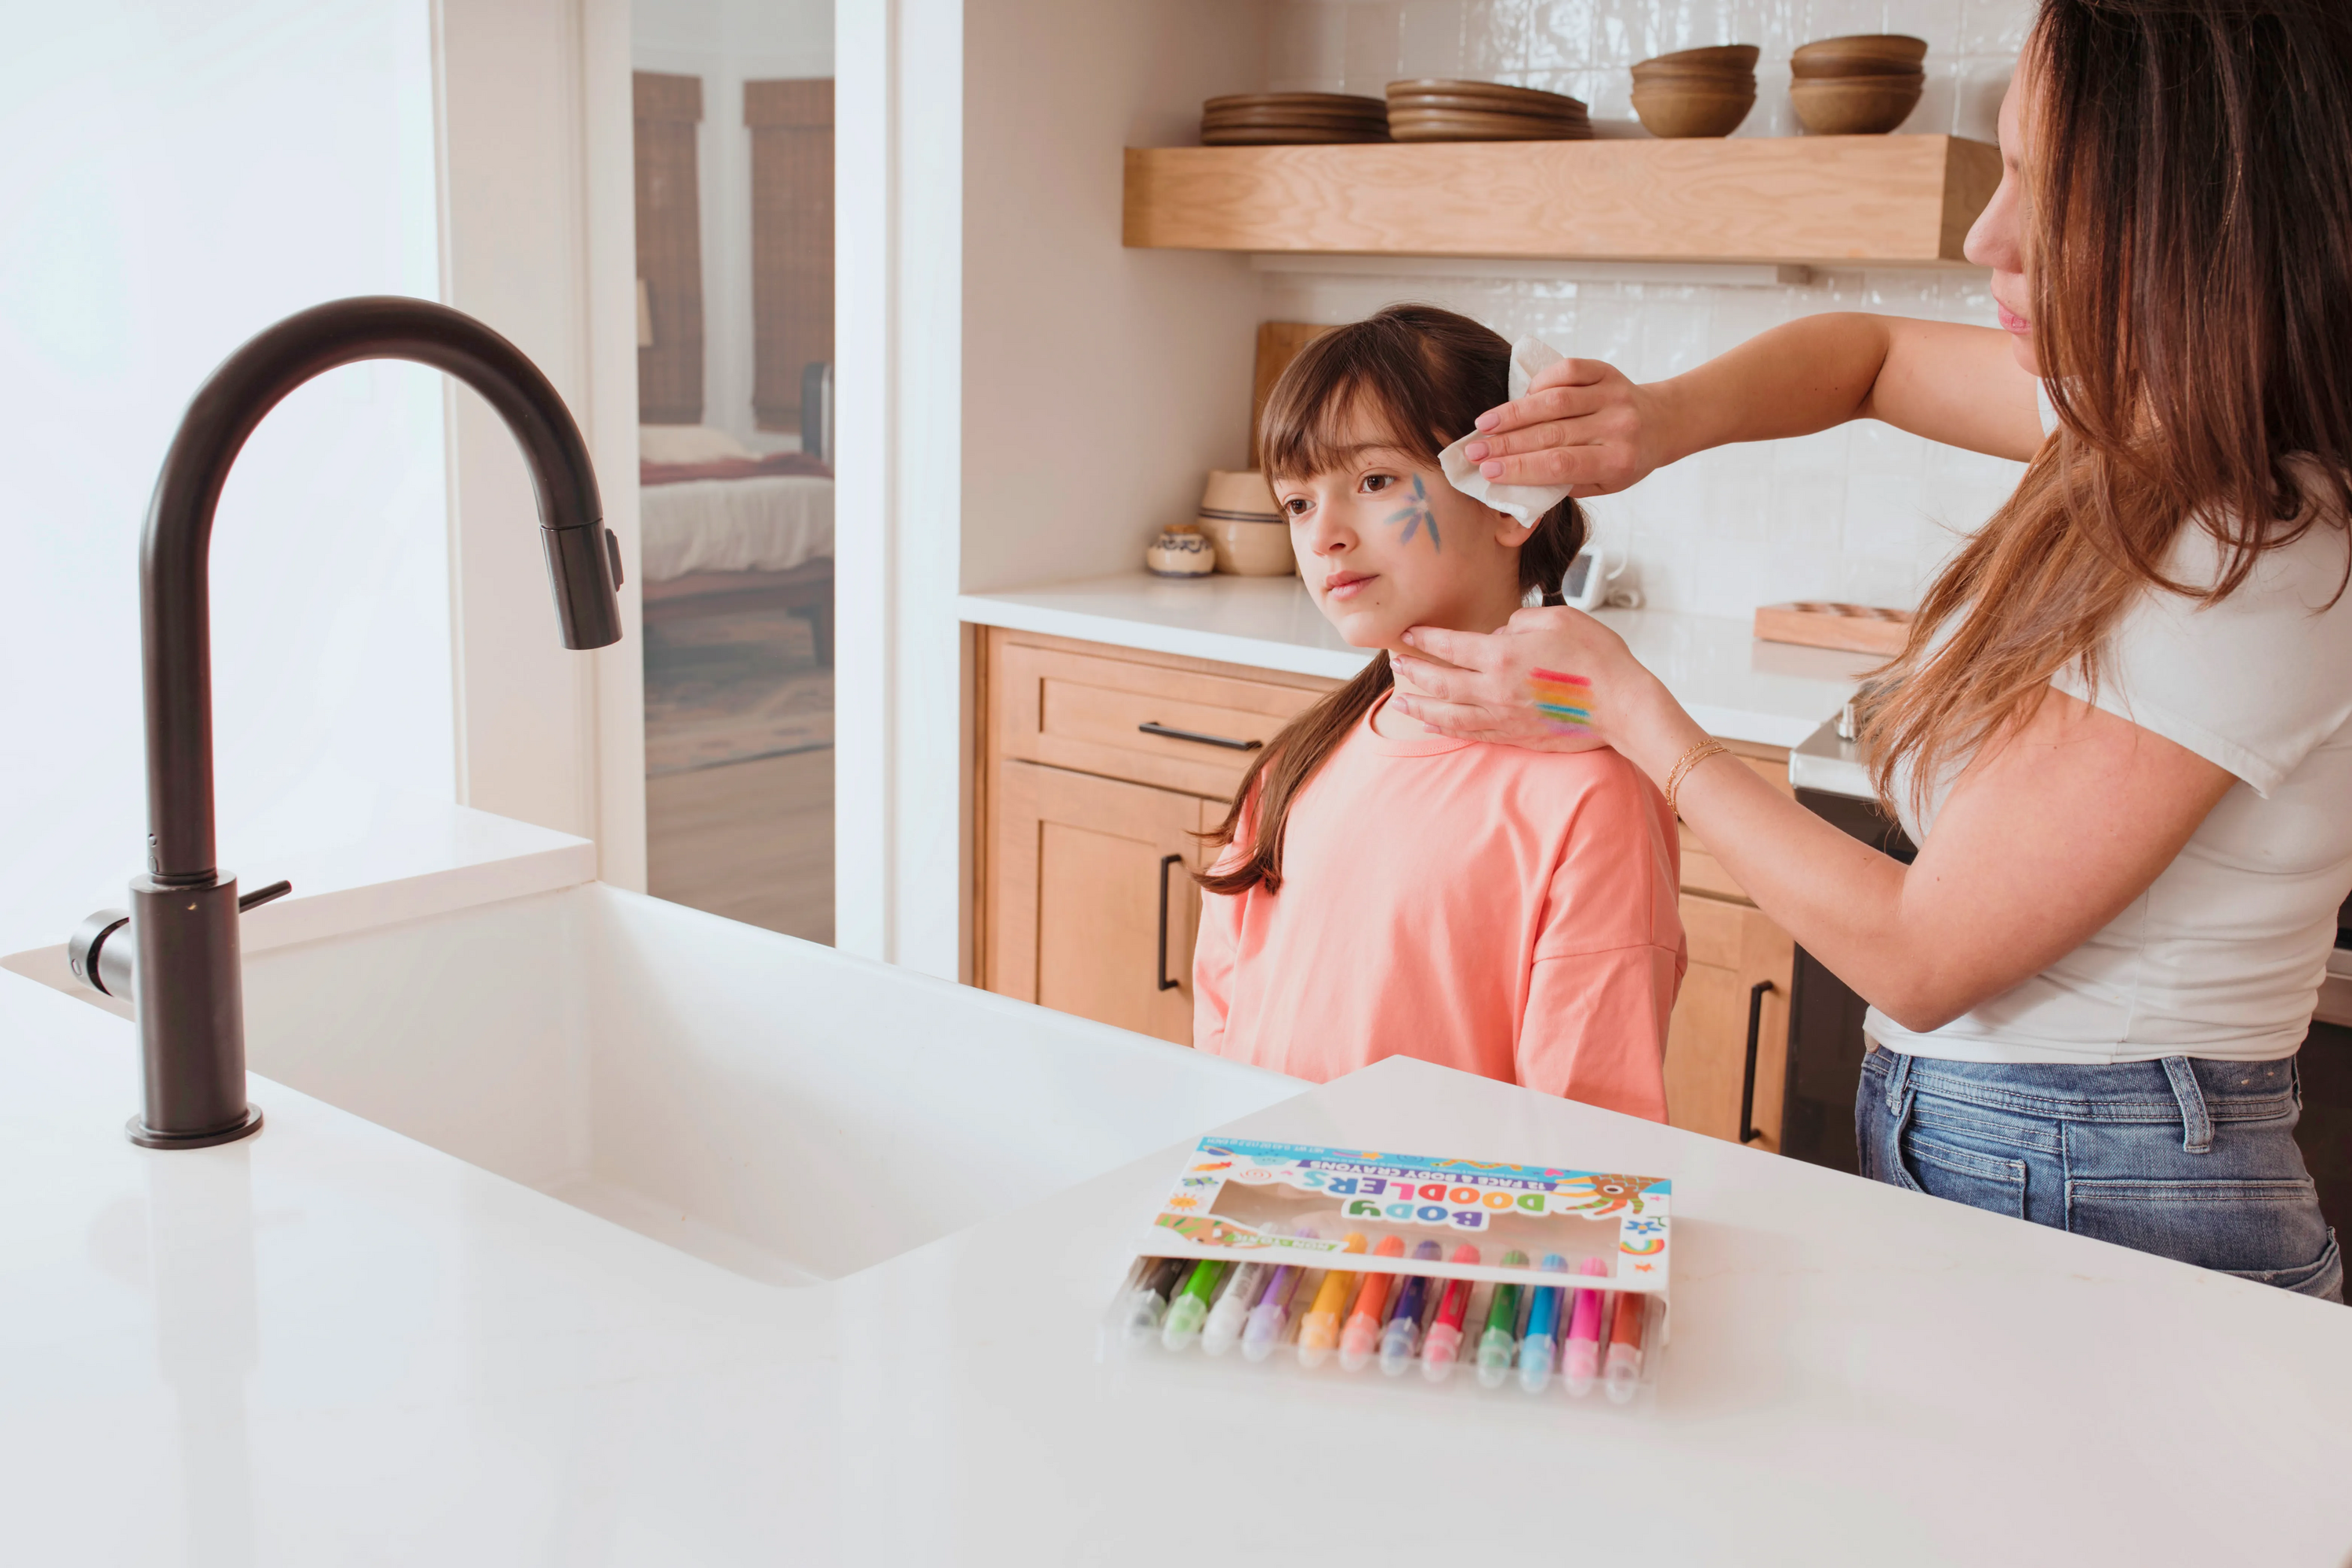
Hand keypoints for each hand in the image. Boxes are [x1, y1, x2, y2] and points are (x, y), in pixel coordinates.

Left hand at [1389, 607, 1695, 769]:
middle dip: (1414, 672)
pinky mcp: (1515, 736)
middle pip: (1441, 682)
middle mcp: (1495, 690)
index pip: (1450, 646)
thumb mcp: (1559, 618)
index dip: (1425, 638)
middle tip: (1395, 664)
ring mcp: (1503, 717)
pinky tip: (1436, 726)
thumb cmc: (1597, 658)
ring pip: (1449, 715)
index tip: (1408, 633)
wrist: (1623, 706)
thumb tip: (1500, 633)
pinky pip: (1471, 733)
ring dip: (1421, 708)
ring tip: (1400, 702)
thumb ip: (1519, 621)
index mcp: (1503, 656)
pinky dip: (1448, 728)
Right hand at [1457, 357, 1672, 495]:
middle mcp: (1618, 426)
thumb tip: (1511, 482)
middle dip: (1506, 444)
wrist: (1662, 423)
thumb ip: (1562, 483)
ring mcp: (1613, 395)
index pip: (1559, 465)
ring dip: (1513, 413)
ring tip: (1484, 425)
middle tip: (1474, 451)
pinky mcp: (1607, 371)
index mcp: (1617, 461)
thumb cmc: (1624, 460)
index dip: (1520, 467)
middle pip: (1551, 434)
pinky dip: (1539, 384)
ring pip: (1553, 402)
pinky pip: (1566, 372)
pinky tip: (1519, 398)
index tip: (1488, 472)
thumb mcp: (1602, 484)